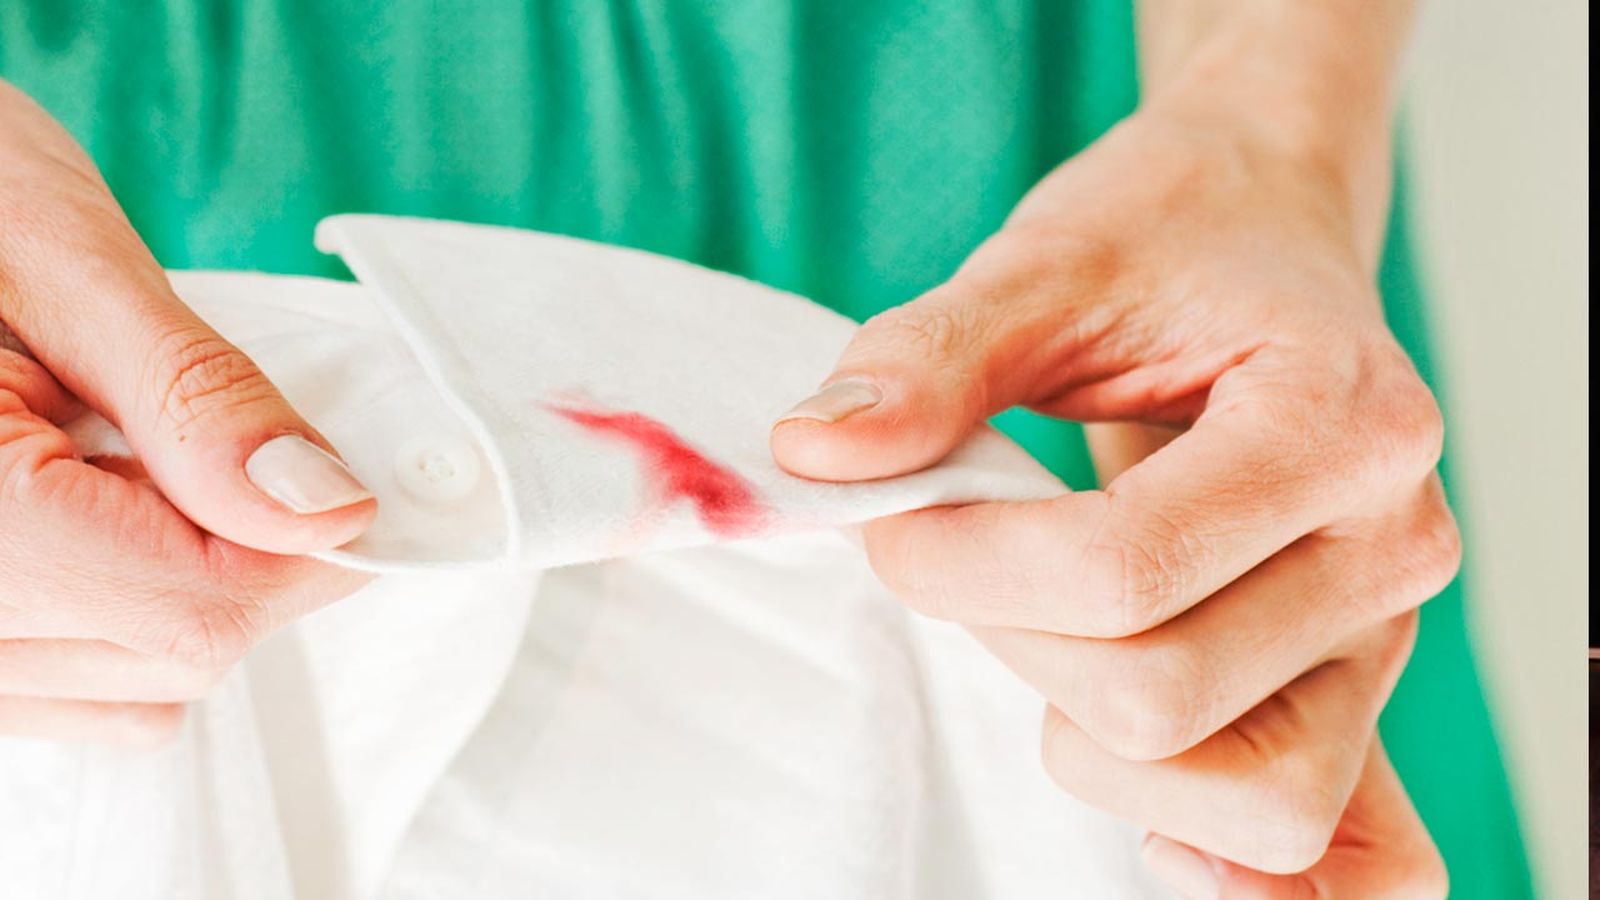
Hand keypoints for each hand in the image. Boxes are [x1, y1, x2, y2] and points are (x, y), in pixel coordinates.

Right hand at [0, 81, 374, 743]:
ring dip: (187, 582)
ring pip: (136, 685)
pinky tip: (94, 503)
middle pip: (177, 653)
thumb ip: (195, 398)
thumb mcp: (61, 264)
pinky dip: (125, 607)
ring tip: (129, 451)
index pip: (203, 607)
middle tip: (228, 431)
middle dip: (252, 548)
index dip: (311, 542)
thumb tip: (325, 505)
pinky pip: (75, 684)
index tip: (358, 470)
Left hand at [770, 104, 1457, 884]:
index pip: (1124, 571)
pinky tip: (1152, 833)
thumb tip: (817, 457)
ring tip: (1047, 641)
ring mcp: (1381, 632)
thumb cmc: (1170, 238)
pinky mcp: (1350, 687)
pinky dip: (1245, 871)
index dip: (965, 569)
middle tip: (960, 560)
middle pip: (1166, 696)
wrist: (1264, 227)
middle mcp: (1387, 543)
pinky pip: (1341, 845)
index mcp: (1337, 422)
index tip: (893, 520)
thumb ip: (930, 359)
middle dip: (1013, 644)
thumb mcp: (1045, 265)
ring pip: (1253, 798)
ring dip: (1101, 750)